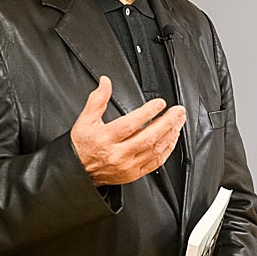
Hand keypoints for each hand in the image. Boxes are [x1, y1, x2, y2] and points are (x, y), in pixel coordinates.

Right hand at [71, 76, 185, 185]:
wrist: (78, 172)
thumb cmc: (82, 145)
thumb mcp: (85, 120)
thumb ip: (97, 99)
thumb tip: (105, 82)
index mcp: (106, 138)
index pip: (131, 124)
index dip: (147, 113)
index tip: (160, 103)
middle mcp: (118, 154)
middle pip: (148, 137)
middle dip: (167, 122)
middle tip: (178, 111)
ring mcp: (127, 166)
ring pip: (155, 150)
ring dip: (170, 134)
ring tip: (178, 121)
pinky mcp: (133, 174)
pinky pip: (156, 163)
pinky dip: (167, 149)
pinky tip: (172, 138)